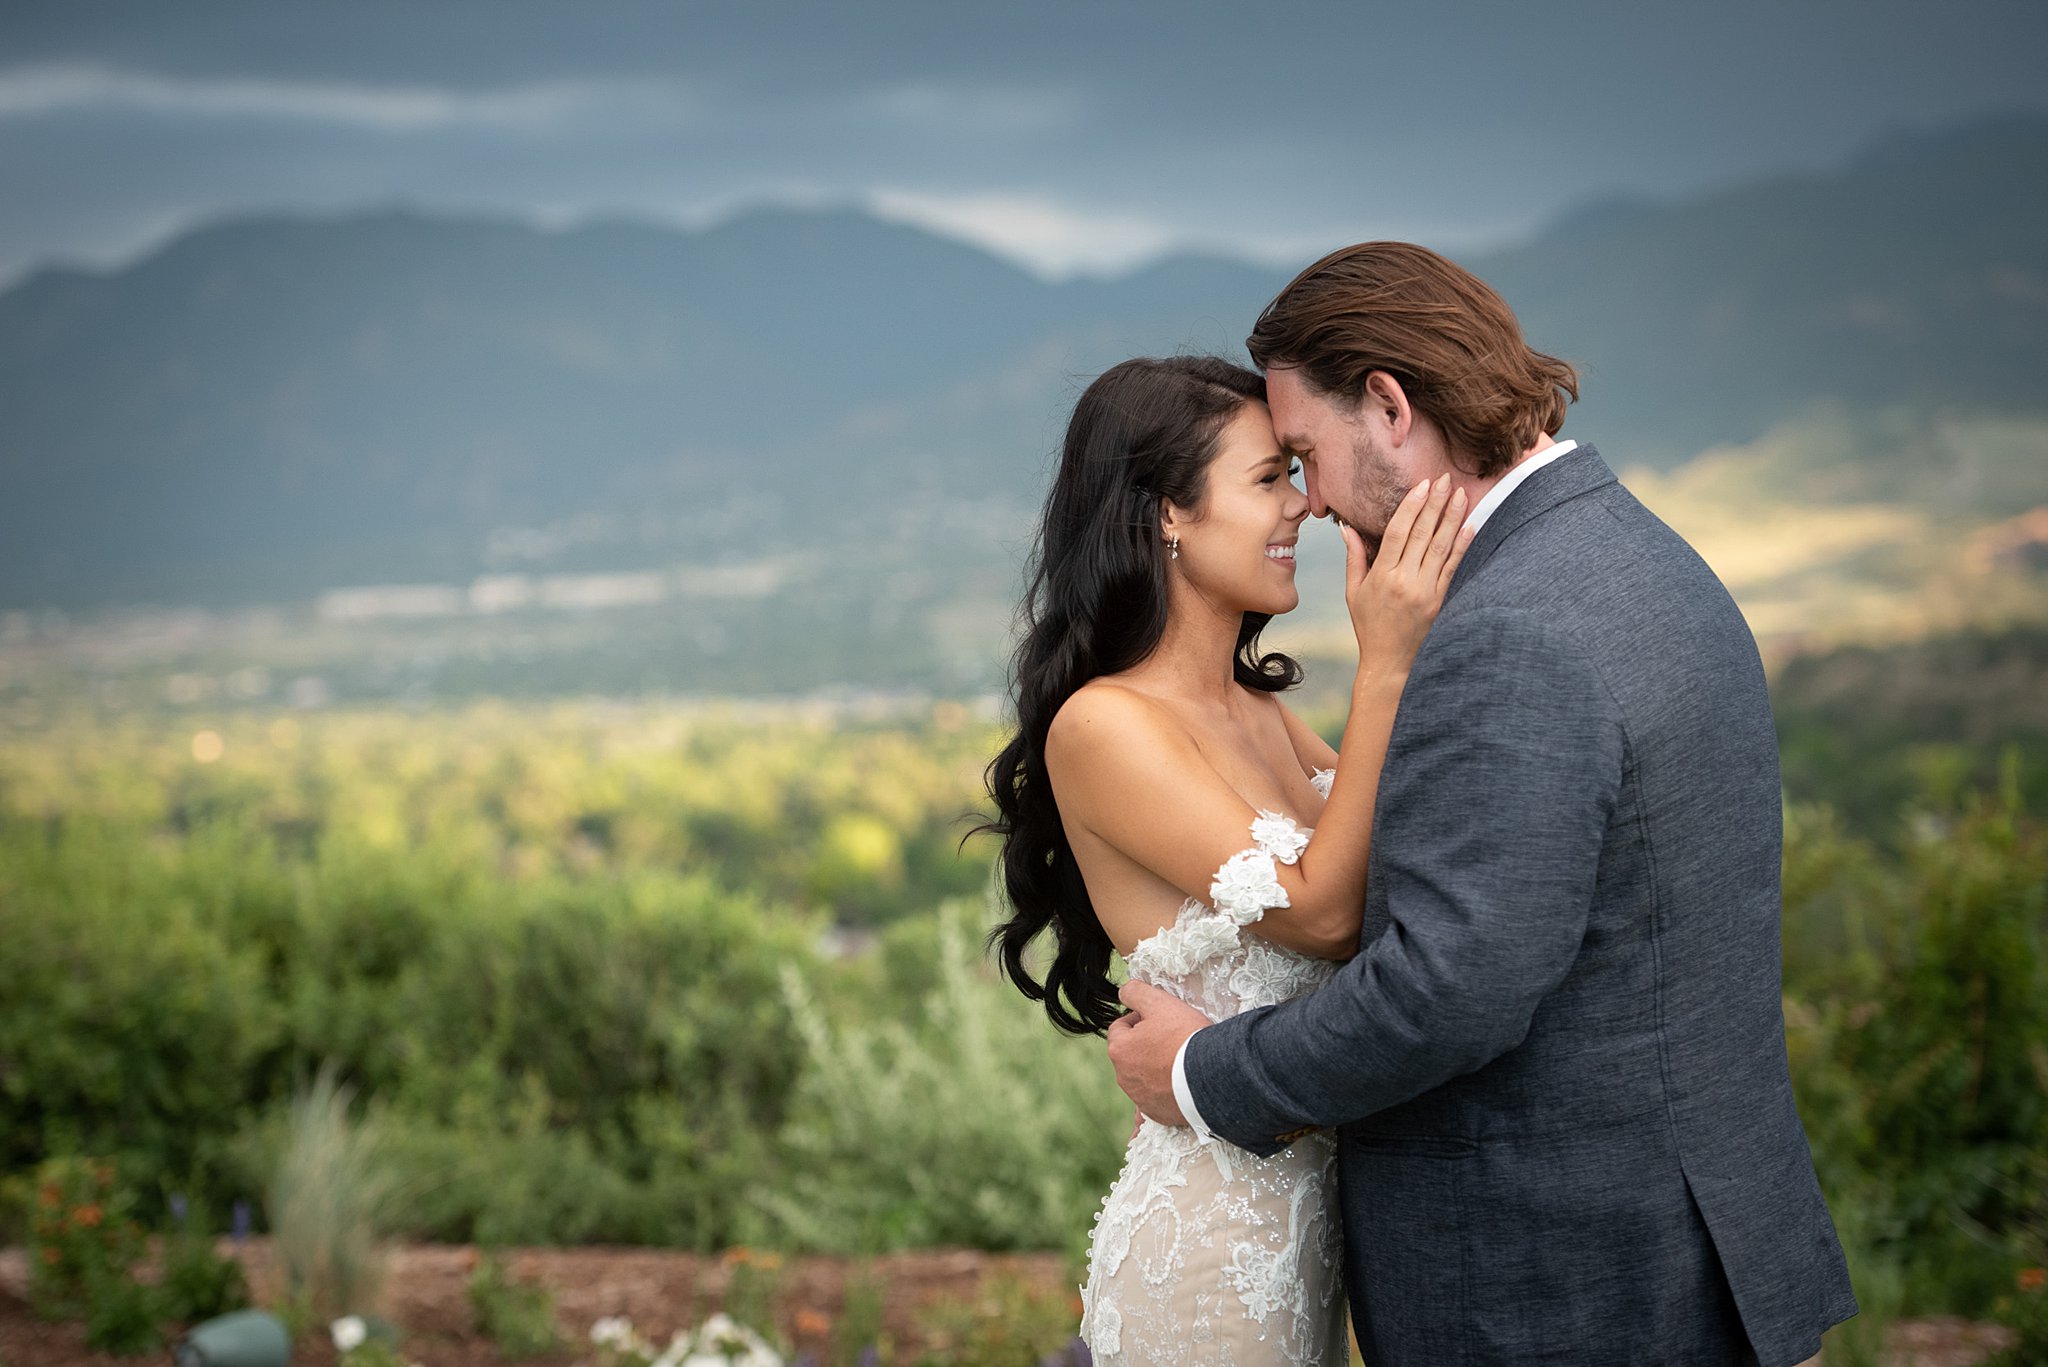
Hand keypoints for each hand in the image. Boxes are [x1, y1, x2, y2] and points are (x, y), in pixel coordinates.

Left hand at [1106, 980, 1211, 1126]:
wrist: (1214, 1077)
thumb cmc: (1185, 1037)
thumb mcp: (1159, 1003)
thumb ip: (1135, 992)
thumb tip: (1124, 992)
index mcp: (1119, 1050)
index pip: (1120, 1027)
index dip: (1139, 1018)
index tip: (1160, 1019)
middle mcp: (1124, 1078)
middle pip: (1131, 1053)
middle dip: (1147, 1044)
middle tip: (1173, 1038)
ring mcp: (1141, 1099)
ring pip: (1144, 1077)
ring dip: (1156, 1068)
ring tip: (1182, 1060)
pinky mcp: (1159, 1114)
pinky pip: (1157, 1100)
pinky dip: (1165, 1093)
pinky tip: (1179, 1087)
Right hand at [1343, 473, 1474, 676]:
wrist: (1390, 663)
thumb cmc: (1369, 626)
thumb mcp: (1354, 592)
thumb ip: (1355, 558)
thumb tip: (1347, 529)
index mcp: (1382, 576)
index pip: (1399, 532)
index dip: (1412, 506)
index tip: (1423, 485)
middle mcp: (1405, 581)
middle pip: (1422, 534)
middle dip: (1436, 504)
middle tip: (1446, 479)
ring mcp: (1425, 591)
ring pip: (1441, 547)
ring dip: (1452, 518)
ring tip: (1460, 495)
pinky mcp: (1440, 601)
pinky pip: (1453, 567)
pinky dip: (1462, 546)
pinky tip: (1469, 526)